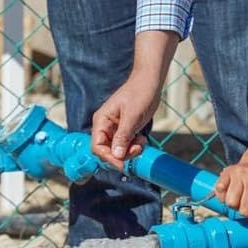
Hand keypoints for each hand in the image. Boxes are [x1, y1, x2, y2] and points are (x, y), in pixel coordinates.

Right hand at [89, 31, 177, 168]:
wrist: (150, 81)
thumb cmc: (140, 93)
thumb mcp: (132, 116)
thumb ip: (123, 136)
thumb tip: (116, 156)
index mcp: (102, 120)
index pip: (97, 146)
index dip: (107, 158)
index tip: (122, 165)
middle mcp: (106, 126)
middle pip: (107, 151)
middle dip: (121, 154)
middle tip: (137, 149)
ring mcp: (115, 129)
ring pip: (117, 150)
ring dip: (130, 151)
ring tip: (141, 142)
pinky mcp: (125, 130)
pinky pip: (126, 145)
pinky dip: (134, 146)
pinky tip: (142, 140)